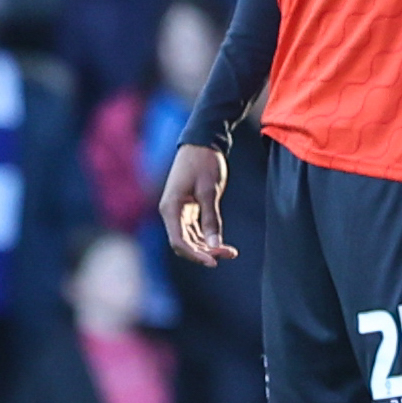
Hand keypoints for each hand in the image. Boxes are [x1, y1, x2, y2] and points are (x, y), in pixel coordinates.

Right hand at [160, 139, 234, 265]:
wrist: (202, 141)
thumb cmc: (204, 163)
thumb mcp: (209, 191)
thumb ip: (211, 219)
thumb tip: (214, 245)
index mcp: (170, 208)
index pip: (178, 241)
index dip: (195, 255)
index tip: (214, 261)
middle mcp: (171, 212)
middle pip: (184, 243)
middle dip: (205, 252)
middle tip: (229, 254)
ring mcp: (178, 211)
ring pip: (190, 238)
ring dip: (208, 246)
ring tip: (230, 251)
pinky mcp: (188, 208)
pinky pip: (195, 229)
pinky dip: (207, 237)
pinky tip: (222, 243)